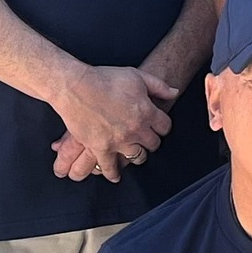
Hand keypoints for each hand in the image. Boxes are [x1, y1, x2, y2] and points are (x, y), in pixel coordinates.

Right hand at [48, 65, 176, 181]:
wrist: (76, 87)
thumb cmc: (106, 79)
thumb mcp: (137, 76)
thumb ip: (159, 86)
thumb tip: (175, 92)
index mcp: (147, 112)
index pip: (165, 127)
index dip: (163, 126)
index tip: (159, 127)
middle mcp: (136, 130)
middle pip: (153, 144)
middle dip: (152, 141)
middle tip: (148, 140)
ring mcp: (118, 141)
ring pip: (136, 157)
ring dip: (138, 156)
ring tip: (136, 154)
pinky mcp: (100, 148)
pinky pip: (109, 167)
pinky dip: (113, 173)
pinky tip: (115, 176)